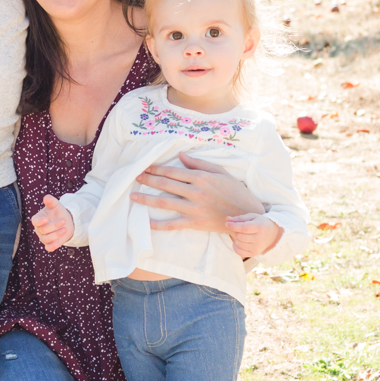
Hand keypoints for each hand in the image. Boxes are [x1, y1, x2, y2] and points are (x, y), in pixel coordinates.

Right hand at [30, 195, 73, 251]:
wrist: (65, 221)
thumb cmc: (57, 211)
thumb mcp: (55, 205)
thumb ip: (51, 201)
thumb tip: (46, 198)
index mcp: (38, 219)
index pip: (35, 221)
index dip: (40, 221)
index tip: (46, 219)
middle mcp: (39, 229)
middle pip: (43, 230)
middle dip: (54, 226)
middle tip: (64, 220)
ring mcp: (44, 237)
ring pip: (46, 239)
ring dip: (56, 235)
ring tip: (65, 229)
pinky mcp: (50, 244)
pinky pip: (48, 248)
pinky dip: (52, 247)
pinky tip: (58, 244)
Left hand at [130, 152, 264, 230]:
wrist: (245, 214)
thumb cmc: (234, 190)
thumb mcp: (219, 172)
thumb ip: (199, 164)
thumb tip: (180, 156)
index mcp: (201, 178)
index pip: (173, 172)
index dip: (157, 169)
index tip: (145, 167)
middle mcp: (195, 192)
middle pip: (166, 185)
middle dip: (148, 180)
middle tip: (135, 177)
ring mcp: (194, 209)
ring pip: (165, 203)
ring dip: (147, 199)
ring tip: (133, 196)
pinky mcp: (194, 223)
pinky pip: (173, 224)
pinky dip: (158, 224)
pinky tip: (146, 222)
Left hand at [225, 213, 282, 258]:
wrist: (272, 234)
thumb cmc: (260, 223)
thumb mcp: (252, 217)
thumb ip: (239, 218)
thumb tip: (227, 219)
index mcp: (260, 227)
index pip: (244, 228)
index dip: (233, 226)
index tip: (227, 223)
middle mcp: (259, 239)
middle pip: (240, 236)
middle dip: (236, 231)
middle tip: (239, 228)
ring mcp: (257, 248)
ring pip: (238, 244)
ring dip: (236, 238)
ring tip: (241, 234)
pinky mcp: (254, 254)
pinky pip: (239, 252)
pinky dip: (236, 246)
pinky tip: (239, 242)